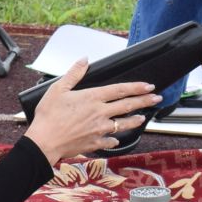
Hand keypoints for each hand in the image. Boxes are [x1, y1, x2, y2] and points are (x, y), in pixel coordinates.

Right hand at [22, 59, 159, 165]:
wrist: (45, 142)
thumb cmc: (48, 115)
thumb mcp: (58, 89)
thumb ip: (74, 73)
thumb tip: (85, 59)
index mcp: (92, 98)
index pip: (120, 90)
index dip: (136, 87)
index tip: (149, 86)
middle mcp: (100, 113)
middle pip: (127, 106)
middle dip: (144, 101)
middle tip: (156, 98)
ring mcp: (99, 130)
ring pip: (123, 124)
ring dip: (135, 120)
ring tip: (143, 118)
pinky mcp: (95, 142)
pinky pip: (110, 140)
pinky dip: (114, 139)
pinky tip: (116, 138)